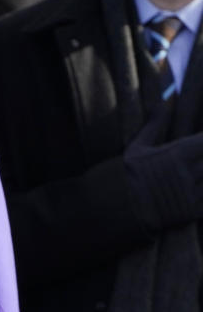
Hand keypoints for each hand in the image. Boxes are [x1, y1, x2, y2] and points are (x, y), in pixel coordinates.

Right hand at [124, 114, 202, 230]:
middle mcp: (186, 173)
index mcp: (176, 154)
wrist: (117, 210)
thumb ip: (155, 124)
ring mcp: (191, 194)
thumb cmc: (129, 175)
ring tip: (199, 169)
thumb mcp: (136, 147)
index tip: (202, 141)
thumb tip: (165, 99)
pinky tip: (199, 183)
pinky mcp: (193, 212)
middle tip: (199, 158)